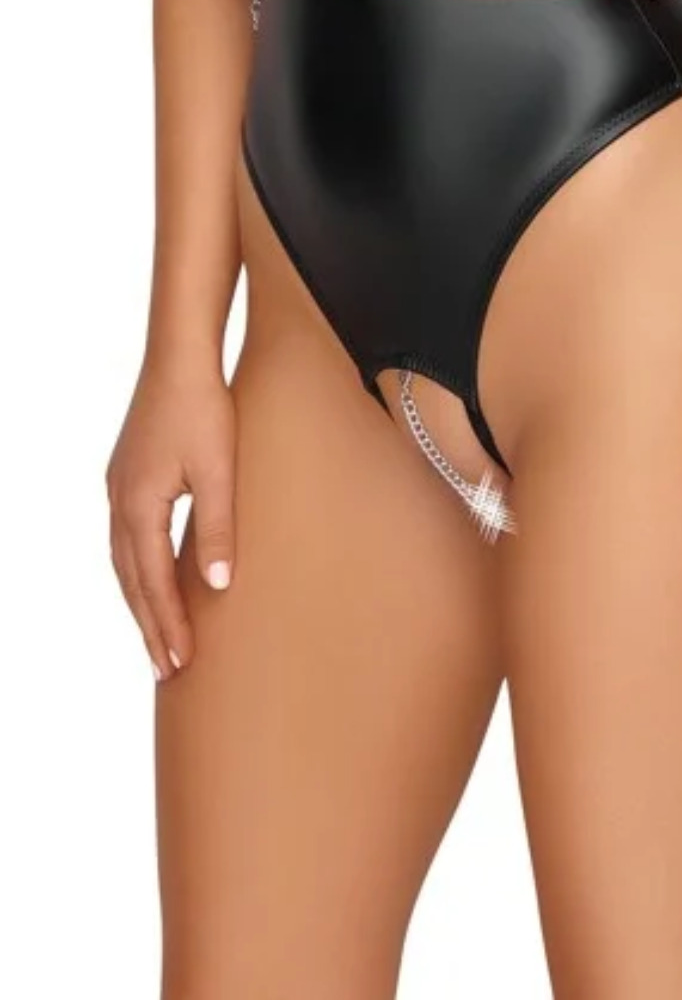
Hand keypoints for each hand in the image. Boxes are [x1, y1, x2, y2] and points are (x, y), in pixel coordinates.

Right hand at [105, 352, 236, 681]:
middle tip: (167, 670)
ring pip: (124, 561)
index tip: (182, 664)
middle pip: (132, 580)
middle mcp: (120, 502)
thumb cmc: (203, 408)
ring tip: (158, 635)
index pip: (153, 583)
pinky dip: (137, 569)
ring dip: (140, 600)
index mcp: (139, 506)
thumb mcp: (218, 470)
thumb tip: (218, 587)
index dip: (168, 625)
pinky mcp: (127, 474)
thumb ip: (217, 529)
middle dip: (150, 626)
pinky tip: (151, 575)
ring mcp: (119, 487)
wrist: (179, 354)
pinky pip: (126, 538)